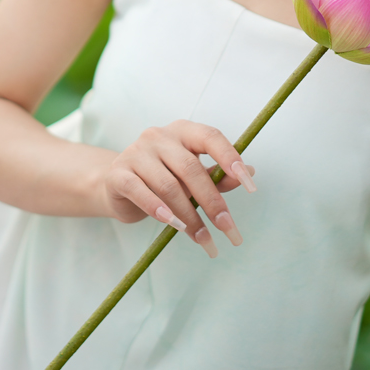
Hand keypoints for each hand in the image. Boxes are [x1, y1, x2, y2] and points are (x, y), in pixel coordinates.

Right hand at [100, 120, 256, 258]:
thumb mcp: (192, 174)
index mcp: (183, 131)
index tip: (250, 186)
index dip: (231, 159)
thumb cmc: (162, 177)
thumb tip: (249, 173)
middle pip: (191, 169)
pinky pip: (140, 191)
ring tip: (203, 239)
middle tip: (228, 229)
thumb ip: (217, 174)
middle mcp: (159, 136)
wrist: (118, 185)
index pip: (211, 137)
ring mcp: (136, 152)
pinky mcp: (118, 173)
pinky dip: (158, 209)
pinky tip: (173, 225)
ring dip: (189, 216)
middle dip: (212, 202)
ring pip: (169, 186)